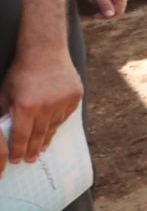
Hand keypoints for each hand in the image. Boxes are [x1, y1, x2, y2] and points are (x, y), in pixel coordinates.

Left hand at [0, 52, 84, 167]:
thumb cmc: (21, 71)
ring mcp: (63, 102)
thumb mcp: (5, 92)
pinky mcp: (75, 96)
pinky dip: (57, 122)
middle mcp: (46, 108)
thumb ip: (3, 112)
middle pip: (38, 136)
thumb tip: (0, 130)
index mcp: (25, 107)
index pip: (21, 137)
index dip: (18, 151)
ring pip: (54, 127)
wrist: (45, 50)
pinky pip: (65, 115)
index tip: (17, 161)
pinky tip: (52, 128)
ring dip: (46, 138)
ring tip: (41, 148)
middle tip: (30, 160)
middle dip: (32, 149)